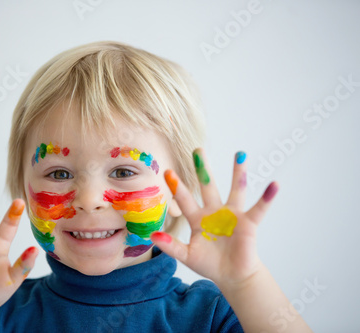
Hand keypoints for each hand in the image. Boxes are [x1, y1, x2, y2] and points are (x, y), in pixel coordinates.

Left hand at [151, 148, 277, 287]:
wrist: (231, 276)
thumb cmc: (208, 263)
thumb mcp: (187, 255)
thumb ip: (171, 246)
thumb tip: (153, 235)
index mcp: (197, 218)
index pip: (184, 200)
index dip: (177, 187)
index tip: (168, 172)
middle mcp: (214, 211)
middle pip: (208, 186)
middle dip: (203, 169)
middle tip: (198, 150)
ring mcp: (232, 215)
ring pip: (235, 190)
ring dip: (238, 173)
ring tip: (240, 154)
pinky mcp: (248, 223)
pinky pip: (259, 208)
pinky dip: (267, 197)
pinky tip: (274, 185)